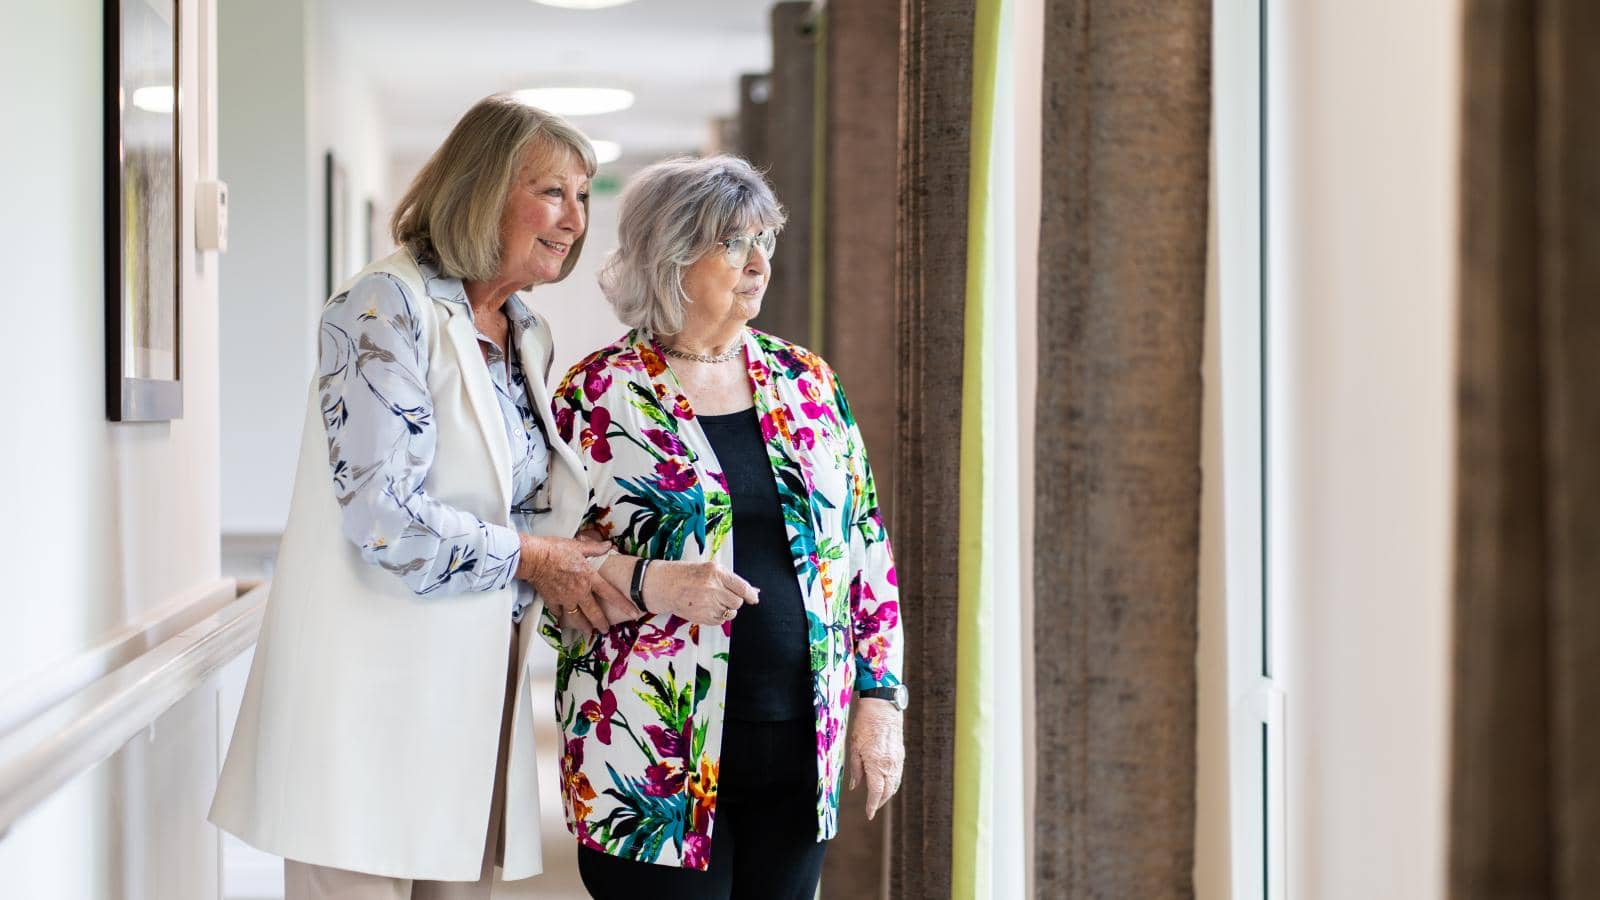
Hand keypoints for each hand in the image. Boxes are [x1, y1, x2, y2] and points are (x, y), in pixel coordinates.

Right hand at [517, 535, 623, 631]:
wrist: (534, 558)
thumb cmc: (556, 550)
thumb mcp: (578, 546)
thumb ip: (595, 548)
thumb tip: (609, 545)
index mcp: (589, 578)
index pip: (610, 594)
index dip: (624, 604)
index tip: (633, 613)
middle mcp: (579, 592)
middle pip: (594, 613)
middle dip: (601, 623)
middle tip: (605, 630)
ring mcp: (565, 599)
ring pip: (577, 618)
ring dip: (583, 626)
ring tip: (588, 632)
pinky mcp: (552, 601)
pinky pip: (558, 612)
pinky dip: (562, 617)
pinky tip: (563, 619)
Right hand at [641, 560, 759, 625]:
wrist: (663, 585)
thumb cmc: (685, 574)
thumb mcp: (709, 569)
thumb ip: (730, 580)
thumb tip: (753, 591)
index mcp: (716, 573)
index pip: (742, 587)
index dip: (750, 595)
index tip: (754, 598)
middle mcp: (713, 588)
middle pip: (737, 602)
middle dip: (733, 600)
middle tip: (721, 595)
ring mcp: (707, 604)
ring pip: (730, 613)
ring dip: (725, 609)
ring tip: (711, 601)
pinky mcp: (702, 617)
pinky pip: (719, 621)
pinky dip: (717, 616)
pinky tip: (705, 607)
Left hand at [848, 698, 904, 819]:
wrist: (883, 707)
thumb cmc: (865, 723)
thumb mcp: (854, 746)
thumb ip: (856, 768)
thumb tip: (855, 785)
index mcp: (876, 764)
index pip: (876, 792)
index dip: (872, 805)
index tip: (868, 815)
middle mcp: (889, 765)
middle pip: (887, 791)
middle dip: (879, 802)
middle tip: (871, 809)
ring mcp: (897, 760)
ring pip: (894, 784)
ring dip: (887, 794)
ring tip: (878, 800)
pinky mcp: (900, 755)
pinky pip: (897, 775)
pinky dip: (892, 784)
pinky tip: (887, 785)